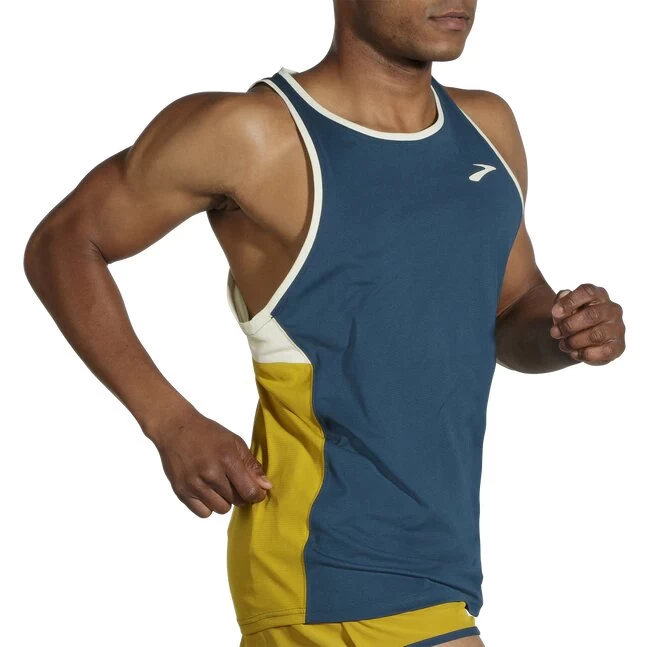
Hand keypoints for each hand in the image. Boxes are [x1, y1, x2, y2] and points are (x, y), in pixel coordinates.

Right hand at [147, 408, 271, 517]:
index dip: (257, 495)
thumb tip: (266, 486)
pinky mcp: (181, 491)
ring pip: (221, 509)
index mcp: (227, 459)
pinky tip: (208, 492)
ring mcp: (194, 484)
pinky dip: (209, 506)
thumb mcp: (234, 442)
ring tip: (220, 486)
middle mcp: (210, 474)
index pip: (249, 491)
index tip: (258, 492)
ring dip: (225, 500)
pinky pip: (204, 513)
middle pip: (237, 501)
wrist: (175, 429)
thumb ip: (251, 465)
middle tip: (236, 483)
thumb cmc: (208, 433)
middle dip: (242, 495)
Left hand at [549, 283, 625, 365]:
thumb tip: (563, 295)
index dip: (569, 302)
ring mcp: (617, 328)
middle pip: (591, 315)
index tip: (554, 313)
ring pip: (595, 335)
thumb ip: (561, 301)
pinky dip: (584, 354)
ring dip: (574, 342)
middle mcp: (612, 309)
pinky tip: (574, 353)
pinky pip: (603, 352)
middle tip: (554, 333)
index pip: (588, 292)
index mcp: (598, 295)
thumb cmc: (571, 319)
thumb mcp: (563, 308)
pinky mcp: (618, 346)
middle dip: (568, 326)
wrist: (580, 339)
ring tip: (563, 345)